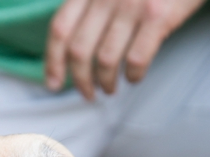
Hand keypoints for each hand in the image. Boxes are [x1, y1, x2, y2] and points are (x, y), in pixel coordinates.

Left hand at [45, 0, 205, 98]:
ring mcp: (131, 6)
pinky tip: (134, 77)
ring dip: (106, 82)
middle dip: (81, 81)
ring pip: (106, 60)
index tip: (52, 83)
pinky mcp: (157, 16)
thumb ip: (93, 5)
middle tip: (88, 94)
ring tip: (111, 88)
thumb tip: (77, 48)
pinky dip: (133, 75)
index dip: (53, 61)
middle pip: (79, 50)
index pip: (60, 29)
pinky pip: (136, 59)